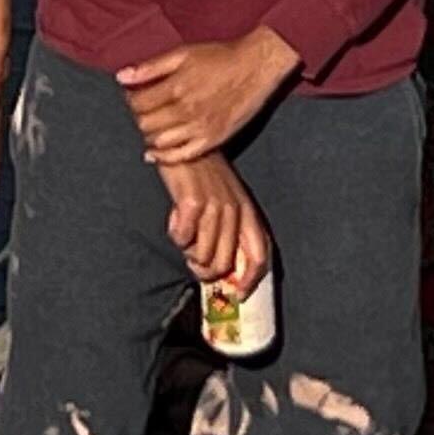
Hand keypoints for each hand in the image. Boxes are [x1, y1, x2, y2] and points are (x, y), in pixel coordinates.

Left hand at [118, 29, 300, 165]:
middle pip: (146, 125)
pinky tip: (156, 152)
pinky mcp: (212, 140)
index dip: (131, 100)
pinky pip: (181, 156)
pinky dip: (164, 157)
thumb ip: (150, 67)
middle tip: (143, 111)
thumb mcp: (183, 54)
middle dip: (139, 117)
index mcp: (176, 87)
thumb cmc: (220, 57)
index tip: (134, 96)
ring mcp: (200, 128)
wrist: (255, 67)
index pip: (138, 104)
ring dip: (149, 136)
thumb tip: (121, 76)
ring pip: (160, 142)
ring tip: (152, 126)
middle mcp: (186, 111)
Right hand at [159, 155, 271, 292]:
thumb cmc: (201, 173)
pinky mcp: (192, 203)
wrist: (182, 140)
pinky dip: (176, 236)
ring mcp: (214, 206)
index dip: (251, 279)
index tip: (239, 294)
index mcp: (246, 210)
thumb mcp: (224, 198)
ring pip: (203, 255)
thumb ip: (227, 227)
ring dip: (189, 253)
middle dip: (206, 271)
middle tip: (193, 261)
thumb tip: (223, 266)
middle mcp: (234, 210)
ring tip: (183, 237)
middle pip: (226, 263)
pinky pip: (183, 239)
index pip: (258, 253)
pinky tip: (174, 221)